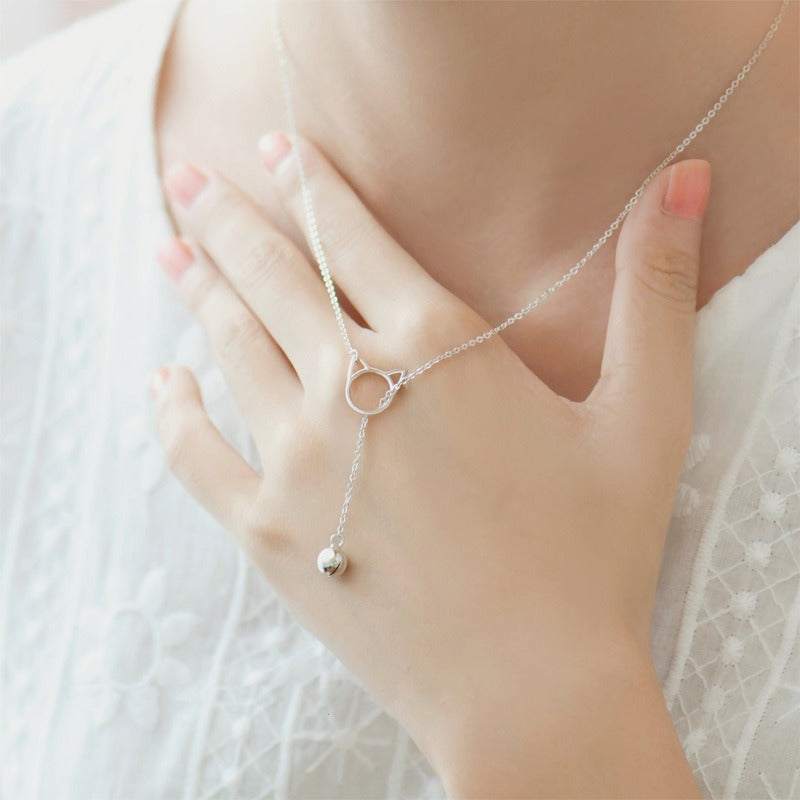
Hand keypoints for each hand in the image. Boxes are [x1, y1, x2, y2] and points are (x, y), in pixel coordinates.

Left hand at [153, 133, 708, 796]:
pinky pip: (195, 454)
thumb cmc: (594, 557)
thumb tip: (688, 180)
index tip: (275, 147)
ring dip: (198, 288)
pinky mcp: (269, 534)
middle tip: (187, 179)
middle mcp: (353, 391)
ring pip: (229, 347)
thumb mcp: (646, 417)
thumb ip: (655, 293)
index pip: (354, 234)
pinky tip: (162, 380)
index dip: (309, 181)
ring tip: (171, 247)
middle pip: (272, 277)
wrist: (532, 694)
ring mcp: (298, 463)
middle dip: (227, 218)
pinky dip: (172, 409)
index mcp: (439, 350)